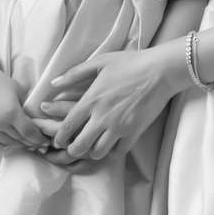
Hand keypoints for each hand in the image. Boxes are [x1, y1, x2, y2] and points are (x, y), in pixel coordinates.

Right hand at [0, 66, 46, 151]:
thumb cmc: (1, 82)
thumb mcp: (19, 92)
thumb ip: (27, 109)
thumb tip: (36, 124)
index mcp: (12, 112)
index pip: (28, 132)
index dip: (38, 138)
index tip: (45, 141)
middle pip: (19, 138)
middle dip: (31, 142)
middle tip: (39, 144)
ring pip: (7, 143)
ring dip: (18, 144)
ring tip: (26, 142)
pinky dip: (3, 144)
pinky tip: (10, 141)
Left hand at [38, 44, 189, 160]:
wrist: (160, 71)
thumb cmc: (130, 63)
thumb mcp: (99, 62)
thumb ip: (74, 74)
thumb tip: (53, 84)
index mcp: (91, 100)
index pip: (67, 126)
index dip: (59, 137)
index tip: (58, 140)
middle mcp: (102, 117)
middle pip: (79, 145)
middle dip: (73, 150)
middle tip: (73, 147)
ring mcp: (119, 127)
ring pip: (98, 152)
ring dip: (93, 151)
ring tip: (92, 146)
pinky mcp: (134, 132)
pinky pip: (118, 152)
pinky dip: (112, 151)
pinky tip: (111, 145)